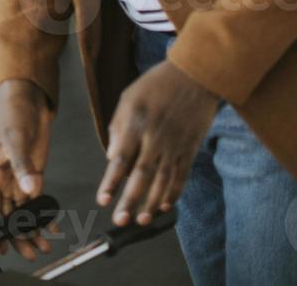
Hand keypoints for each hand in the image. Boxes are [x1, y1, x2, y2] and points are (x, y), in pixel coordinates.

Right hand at [0, 79, 54, 258]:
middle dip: (16, 234)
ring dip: (30, 228)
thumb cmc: (13, 113)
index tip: (1, 243)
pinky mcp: (32, 173)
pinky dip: (42, 214)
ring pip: (22, 211)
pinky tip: (52, 226)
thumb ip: (23, 165)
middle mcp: (3, 178)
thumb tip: (30, 189)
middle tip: (28, 252)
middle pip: (7, 214)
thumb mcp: (16, 138)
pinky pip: (35, 200)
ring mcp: (18, 177)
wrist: (28, 98)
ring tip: (42, 246)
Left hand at [97, 60, 217, 226]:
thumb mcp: (128, 99)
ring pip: (163, 180)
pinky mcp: (191, 148)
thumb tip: (112, 157)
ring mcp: (176, 145)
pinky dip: (174, 192)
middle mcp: (156, 138)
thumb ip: (118, 128)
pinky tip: (165, 206)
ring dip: (152, 203)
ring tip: (141, 220)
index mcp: (136, 124)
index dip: (111, 181)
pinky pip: (182, 175)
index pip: (121, 158)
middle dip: (130, 200)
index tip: (103, 199)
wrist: (194, 76)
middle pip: (142, 175)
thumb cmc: (155, 85)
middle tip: (120, 220)